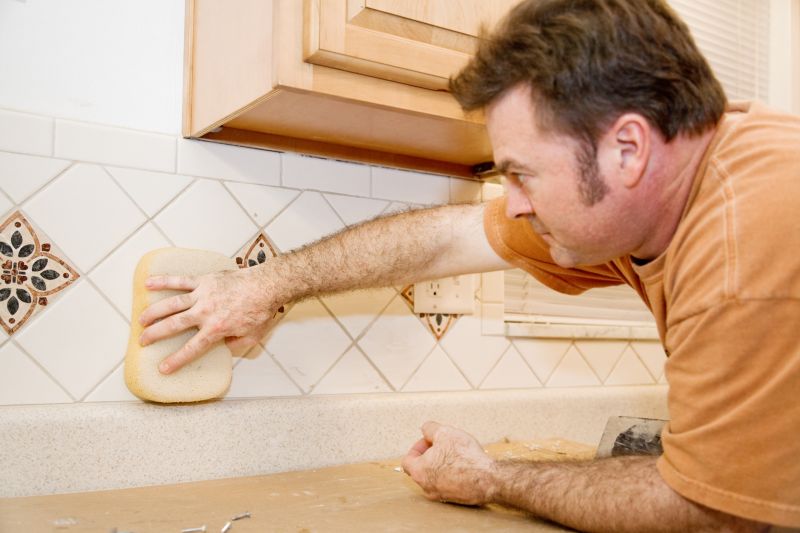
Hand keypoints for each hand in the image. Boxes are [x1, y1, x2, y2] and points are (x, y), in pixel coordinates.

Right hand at [138, 266, 280, 373]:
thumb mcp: (253, 337)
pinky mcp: (204, 280)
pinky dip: (163, 281)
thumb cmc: (261, 311)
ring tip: (140, 320)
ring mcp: (202, 295)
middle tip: (143, 341)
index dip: (176, 360)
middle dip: (155, 334)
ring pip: (172, 304)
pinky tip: (148, 283)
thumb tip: (224, 347)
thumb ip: (236, 345)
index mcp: (216, 329)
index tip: (163, 368)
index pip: (192, 348)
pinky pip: (180, 281)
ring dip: (154, 312)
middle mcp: (205, 312)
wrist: (266, 285)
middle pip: (174, 325)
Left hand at [401, 421, 497, 505]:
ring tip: (455, 453)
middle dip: (430, 454)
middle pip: (421, 469)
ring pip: (435, 477)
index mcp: (420, 472)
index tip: (430, 440)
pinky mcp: (455, 498)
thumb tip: (426, 429)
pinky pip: (448, 484)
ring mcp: (441, 495)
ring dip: (442, 464)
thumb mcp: (444, 432)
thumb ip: (429, 429)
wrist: (488, 479)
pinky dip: (452, 473)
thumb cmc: (465, 458)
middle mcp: (427, 487)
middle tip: (443, 445)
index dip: (417, 446)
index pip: (408, 460)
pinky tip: (464, 465)